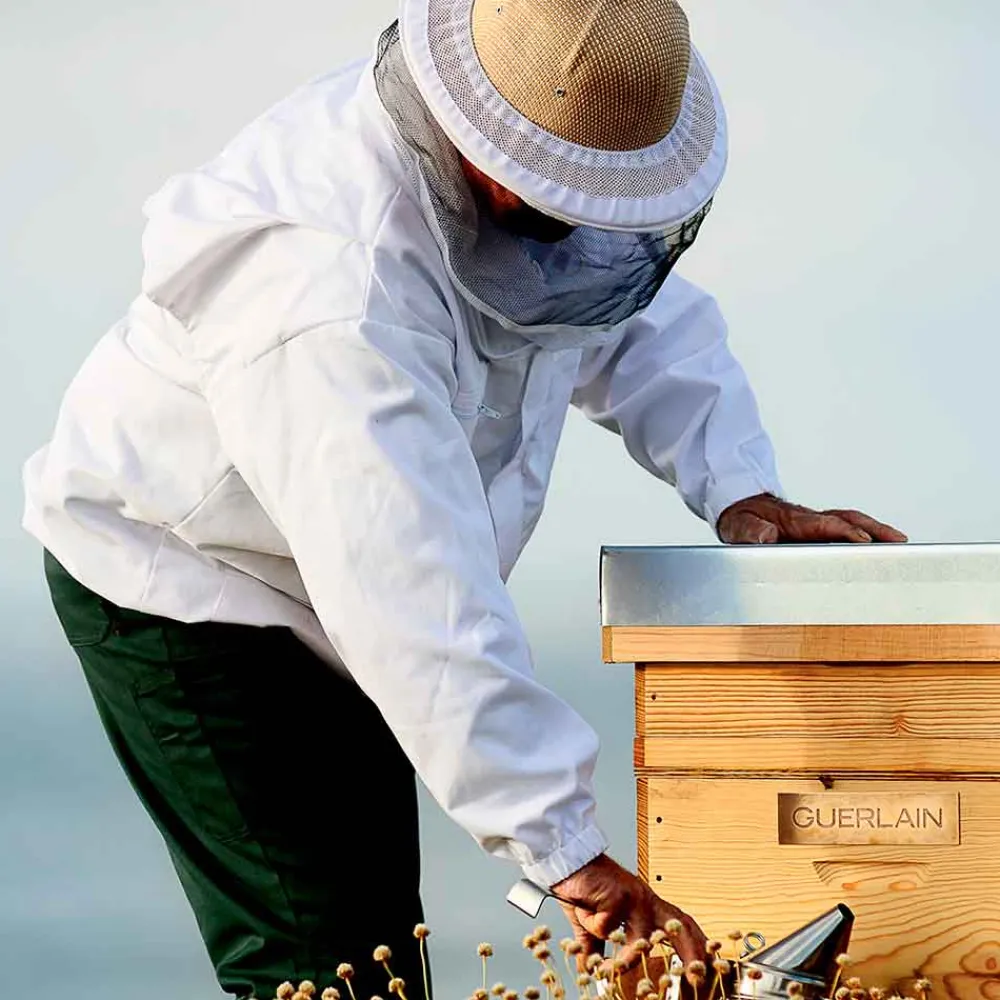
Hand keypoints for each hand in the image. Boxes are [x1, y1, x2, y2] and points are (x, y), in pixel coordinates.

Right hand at [550, 853, 706, 972]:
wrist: (568, 862)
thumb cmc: (584, 888)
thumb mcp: (595, 924)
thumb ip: (599, 949)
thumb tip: (594, 973)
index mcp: (646, 904)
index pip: (680, 923)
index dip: (696, 943)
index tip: (706, 964)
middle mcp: (645, 900)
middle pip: (679, 926)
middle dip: (693, 952)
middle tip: (697, 977)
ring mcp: (634, 897)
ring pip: (641, 939)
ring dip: (627, 958)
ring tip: (611, 967)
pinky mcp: (617, 895)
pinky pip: (608, 928)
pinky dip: (594, 928)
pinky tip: (587, 915)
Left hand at [717, 493, 907, 544]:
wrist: (738, 509)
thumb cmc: (741, 520)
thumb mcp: (738, 527)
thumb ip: (750, 532)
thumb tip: (766, 536)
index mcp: (793, 520)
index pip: (824, 525)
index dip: (844, 532)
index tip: (863, 541)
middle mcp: (810, 520)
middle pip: (848, 520)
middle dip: (875, 529)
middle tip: (899, 541)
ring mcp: (816, 524)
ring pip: (852, 522)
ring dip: (877, 531)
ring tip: (901, 544)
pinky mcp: (818, 530)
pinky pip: (847, 529)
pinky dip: (867, 534)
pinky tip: (880, 547)